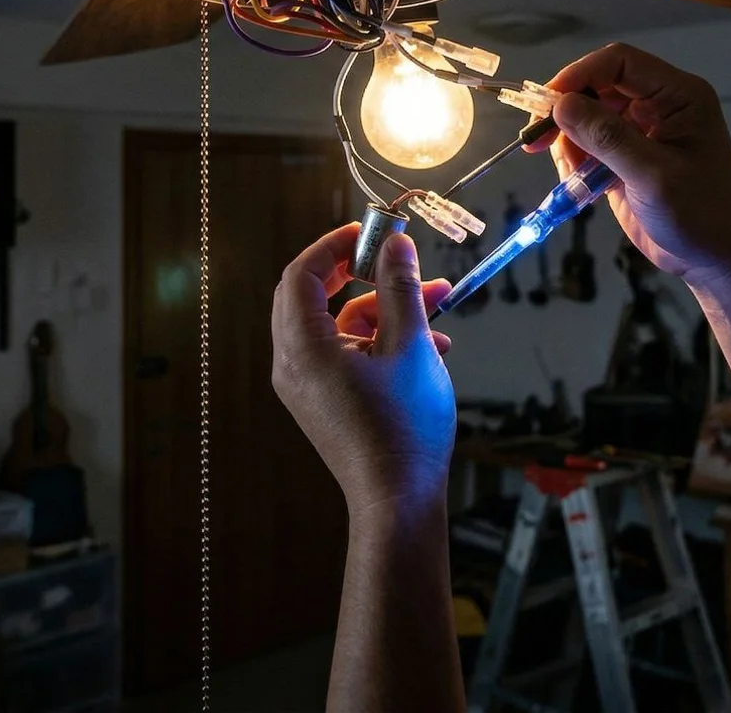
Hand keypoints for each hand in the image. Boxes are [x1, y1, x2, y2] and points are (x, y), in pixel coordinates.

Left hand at [271, 224, 455, 517]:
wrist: (399, 499)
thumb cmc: (404, 427)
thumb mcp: (410, 345)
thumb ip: (401, 288)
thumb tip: (396, 244)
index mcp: (303, 348)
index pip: (300, 273)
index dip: (334, 244)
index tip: (370, 232)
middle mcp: (293, 365)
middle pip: (311, 295)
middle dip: (359, 272)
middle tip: (393, 258)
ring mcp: (306, 386)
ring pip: (336, 324)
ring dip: (382, 307)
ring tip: (436, 302)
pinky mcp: (324, 401)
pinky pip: (343, 353)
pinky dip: (378, 339)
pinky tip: (430, 343)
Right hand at [524, 42, 730, 293]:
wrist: (715, 260)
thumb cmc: (700, 214)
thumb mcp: (653, 176)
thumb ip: (608, 137)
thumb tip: (562, 105)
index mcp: (678, 96)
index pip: (620, 63)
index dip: (580, 75)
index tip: (549, 103)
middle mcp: (659, 105)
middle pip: (598, 86)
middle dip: (567, 111)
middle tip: (537, 139)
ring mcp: (641, 131)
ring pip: (587, 116)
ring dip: (569, 141)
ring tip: (572, 175)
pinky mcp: (626, 157)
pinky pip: (588, 145)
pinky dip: (575, 161)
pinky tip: (580, 186)